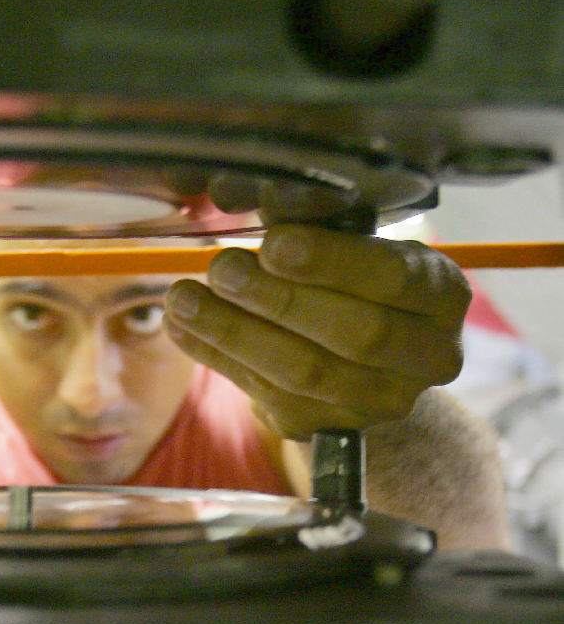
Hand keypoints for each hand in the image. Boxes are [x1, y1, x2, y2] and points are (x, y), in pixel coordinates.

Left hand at [164, 223, 469, 440]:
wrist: (364, 370)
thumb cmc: (353, 286)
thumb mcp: (354, 250)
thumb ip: (318, 230)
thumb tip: (260, 198)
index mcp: (441, 297)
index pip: (395, 279)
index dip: (332, 262)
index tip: (275, 244)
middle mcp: (425, 357)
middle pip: (354, 334)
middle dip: (279, 299)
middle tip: (222, 269)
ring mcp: (377, 402)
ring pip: (304, 371)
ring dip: (234, 330)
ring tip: (184, 297)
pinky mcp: (324, 426)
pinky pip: (264, 391)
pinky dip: (216, 354)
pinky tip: (182, 326)